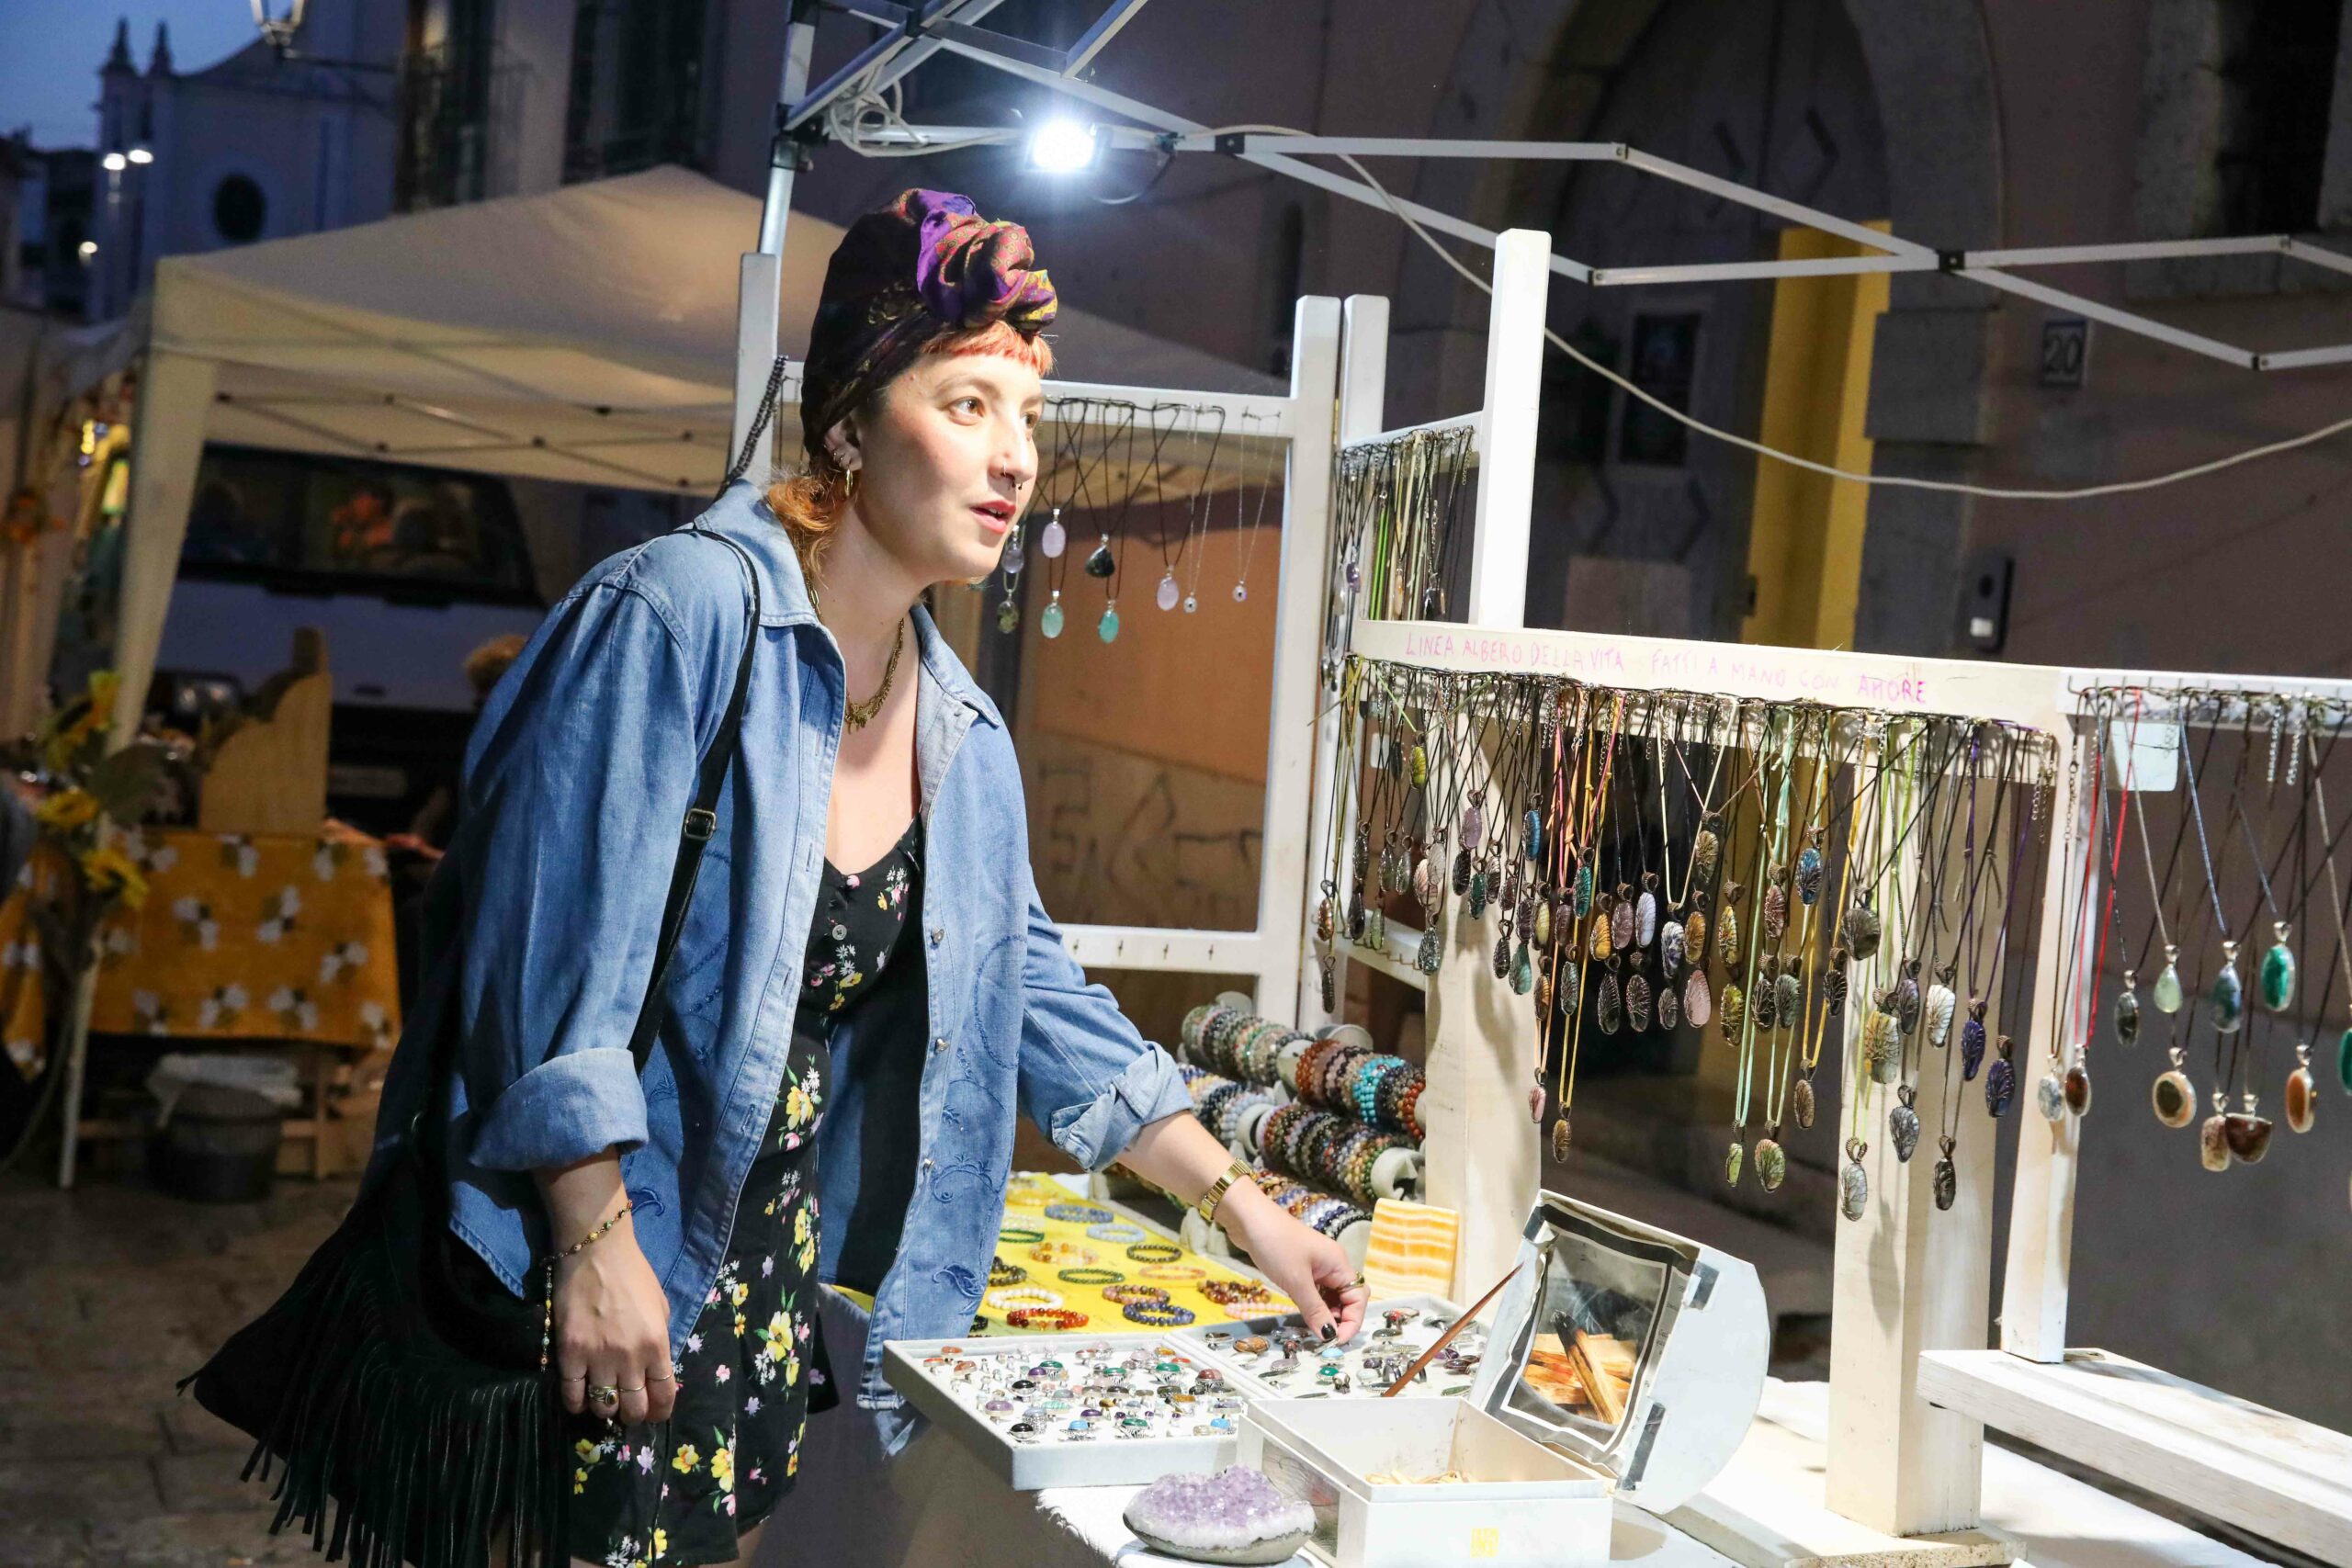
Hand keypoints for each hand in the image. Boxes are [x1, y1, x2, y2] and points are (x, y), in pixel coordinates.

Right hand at [553, 1228, 675, 1425]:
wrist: (596, 1252)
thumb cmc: (633, 1275)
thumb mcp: (660, 1308)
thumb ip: (660, 1341)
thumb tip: (656, 1371)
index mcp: (657, 1345)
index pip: (664, 1396)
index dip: (660, 1412)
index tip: (655, 1413)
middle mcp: (630, 1357)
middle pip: (634, 1408)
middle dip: (633, 1414)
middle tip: (627, 1407)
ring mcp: (598, 1357)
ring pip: (603, 1407)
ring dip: (605, 1409)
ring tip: (604, 1401)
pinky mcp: (570, 1353)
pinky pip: (572, 1395)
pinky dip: (577, 1403)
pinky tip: (580, 1398)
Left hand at [1224, 1190, 1365, 1344]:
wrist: (1248, 1218)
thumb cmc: (1275, 1245)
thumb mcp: (1296, 1281)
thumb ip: (1315, 1310)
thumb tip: (1329, 1336)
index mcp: (1339, 1264)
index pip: (1358, 1298)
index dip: (1352, 1322)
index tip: (1336, 1342)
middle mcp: (1333, 1265)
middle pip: (1347, 1299)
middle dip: (1340, 1320)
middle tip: (1322, 1338)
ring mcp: (1318, 1266)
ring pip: (1330, 1297)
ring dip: (1325, 1314)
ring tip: (1311, 1330)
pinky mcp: (1302, 1268)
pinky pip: (1316, 1292)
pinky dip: (1313, 1306)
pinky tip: (1303, 1315)